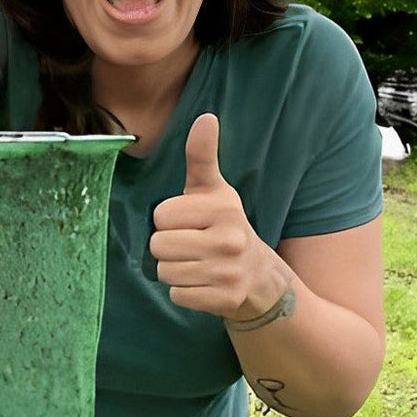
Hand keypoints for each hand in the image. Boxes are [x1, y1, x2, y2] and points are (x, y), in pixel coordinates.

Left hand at [150, 113, 284, 319]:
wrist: (258, 275)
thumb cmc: (224, 226)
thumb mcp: (214, 191)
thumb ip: (202, 157)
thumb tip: (205, 117)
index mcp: (222, 208)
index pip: (160, 217)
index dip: (168, 221)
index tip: (189, 223)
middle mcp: (229, 240)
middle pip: (158, 246)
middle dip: (168, 248)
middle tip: (191, 246)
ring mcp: (228, 272)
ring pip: (165, 273)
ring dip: (174, 271)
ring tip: (197, 264)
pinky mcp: (225, 299)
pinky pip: (177, 296)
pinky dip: (184, 293)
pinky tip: (203, 283)